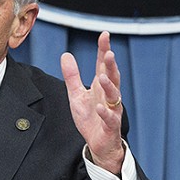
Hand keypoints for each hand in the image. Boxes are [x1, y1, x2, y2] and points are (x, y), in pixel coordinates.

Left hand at [60, 31, 124, 174]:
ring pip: (114, 96)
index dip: (104, 50)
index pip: (103, 65)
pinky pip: (110, 118)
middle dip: (111, 65)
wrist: (99, 144)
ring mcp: (112, 110)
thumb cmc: (90, 118)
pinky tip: (100, 107)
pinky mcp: (111, 126)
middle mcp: (109, 96)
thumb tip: (65, 55)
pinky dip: (105, 112)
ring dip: (110, 86)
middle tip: (109, 53)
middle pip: (113, 76)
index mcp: (101, 86)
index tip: (104, 35)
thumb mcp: (76, 95)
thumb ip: (72, 76)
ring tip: (103, 77)